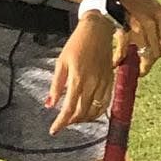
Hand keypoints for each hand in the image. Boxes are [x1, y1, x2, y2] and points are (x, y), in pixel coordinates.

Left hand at [47, 15, 115, 133]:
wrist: (98, 30)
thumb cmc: (77, 43)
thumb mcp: (61, 62)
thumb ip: (56, 85)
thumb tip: (50, 104)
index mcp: (77, 79)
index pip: (68, 109)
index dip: (61, 122)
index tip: (54, 130)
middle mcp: (92, 84)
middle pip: (82, 113)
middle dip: (71, 122)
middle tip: (63, 123)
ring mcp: (103, 83)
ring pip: (95, 111)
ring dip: (84, 119)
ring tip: (75, 119)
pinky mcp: (110, 81)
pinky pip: (105, 103)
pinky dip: (97, 112)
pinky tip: (90, 112)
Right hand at [115, 0, 160, 75]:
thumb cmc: (136, 1)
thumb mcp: (156, 5)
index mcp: (160, 16)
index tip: (154, 59)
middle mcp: (151, 22)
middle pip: (157, 51)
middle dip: (151, 61)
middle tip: (144, 67)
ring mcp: (138, 28)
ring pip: (144, 53)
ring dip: (141, 65)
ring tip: (138, 71)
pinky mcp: (124, 30)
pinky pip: (124, 50)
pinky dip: (119, 58)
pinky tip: (116, 64)